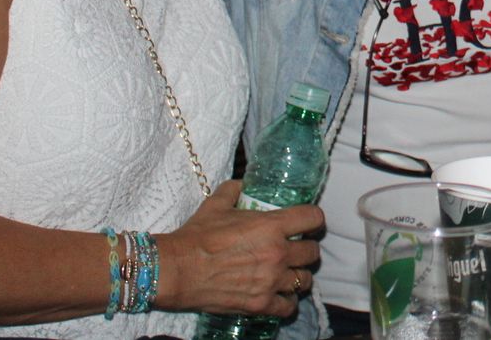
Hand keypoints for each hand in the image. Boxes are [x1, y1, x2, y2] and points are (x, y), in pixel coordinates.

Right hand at [153, 181, 323, 316]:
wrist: (177, 270)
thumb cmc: (196, 236)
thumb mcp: (216, 205)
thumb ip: (233, 190)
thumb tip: (241, 185)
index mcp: (271, 226)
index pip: (313, 218)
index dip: (314, 219)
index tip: (309, 223)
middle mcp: (277, 253)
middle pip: (312, 252)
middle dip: (307, 249)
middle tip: (296, 249)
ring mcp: (270, 281)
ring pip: (305, 280)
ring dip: (299, 276)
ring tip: (289, 274)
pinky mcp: (260, 303)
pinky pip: (288, 307)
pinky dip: (287, 302)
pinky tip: (280, 296)